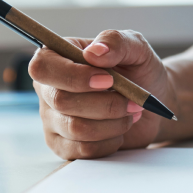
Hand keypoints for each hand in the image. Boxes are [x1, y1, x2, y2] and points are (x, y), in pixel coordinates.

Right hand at [29, 29, 174, 159]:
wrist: (150, 103)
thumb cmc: (137, 71)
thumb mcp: (135, 47)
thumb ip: (116, 41)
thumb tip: (95, 52)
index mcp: (56, 58)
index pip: (42, 67)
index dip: (73, 76)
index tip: (108, 79)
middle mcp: (47, 90)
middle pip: (61, 101)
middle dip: (105, 103)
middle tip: (132, 100)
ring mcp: (52, 121)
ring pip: (75, 128)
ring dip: (112, 123)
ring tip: (130, 113)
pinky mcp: (63, 146)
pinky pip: (83, 150)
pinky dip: (110, 142)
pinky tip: (119, 130)